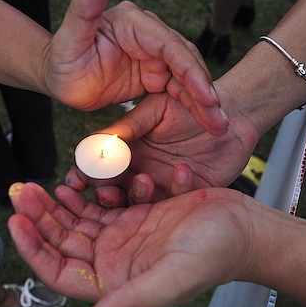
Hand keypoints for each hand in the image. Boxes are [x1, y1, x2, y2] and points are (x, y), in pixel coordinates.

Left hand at [7, 182, 254, 306]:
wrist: (244, 228)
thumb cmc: (214, 256)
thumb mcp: (170, 279)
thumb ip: (128, 306)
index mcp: (116, 282)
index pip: (60, 270)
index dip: (34, 248)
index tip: (16, 219)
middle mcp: (116, 262)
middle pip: (64, 241)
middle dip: (40, 217)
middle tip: (23, 190)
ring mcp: (125, 237)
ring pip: (79, 220)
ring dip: (59, 203)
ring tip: (42, 182)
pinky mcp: (138, 215)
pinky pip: (104, 202)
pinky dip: (90, 191)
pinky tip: (79, 177)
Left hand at [44, 0, 226, 135]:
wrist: (60, 78)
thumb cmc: (62, 58)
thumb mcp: (70, 36)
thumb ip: (85, 5)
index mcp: (135, 23)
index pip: (170, 46)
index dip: (190, 71)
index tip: (206, 95)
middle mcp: (150, 36)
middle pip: (186, 63)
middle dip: (204, 91)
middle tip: (219, 119)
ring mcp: (155, 56)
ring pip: (187, 78)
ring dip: (203, 102)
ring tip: (219, 126)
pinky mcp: (155, 74)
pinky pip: (179, 90)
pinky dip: (192, 106)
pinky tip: (205, 123)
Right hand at [66, 91, 259, 204]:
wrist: (230, 111)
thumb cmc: (189, 104)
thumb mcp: (155, 109)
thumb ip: (128, 126)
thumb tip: (97, 141)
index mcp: (130, 154)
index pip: (101, 170)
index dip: (87, 177)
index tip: (75, 181)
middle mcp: (144, 172)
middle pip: (117, 192)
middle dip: (107, 195)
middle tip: (105, 192)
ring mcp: (166, 185)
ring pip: (144, 202)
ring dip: (139, 196)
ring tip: (143, 180)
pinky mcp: (191, 193)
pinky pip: (180, 198)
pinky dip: (179, 187)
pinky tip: (182, 170)